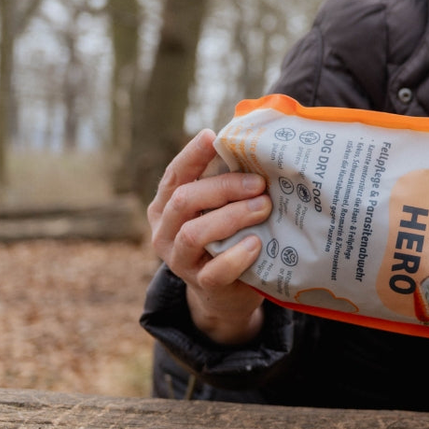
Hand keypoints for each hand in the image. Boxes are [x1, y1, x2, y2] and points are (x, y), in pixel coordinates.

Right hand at [148, 129, 269, 344]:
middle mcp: (164, 232)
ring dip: (232, 216)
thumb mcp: (220, 208)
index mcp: (166, 207)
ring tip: (263, 208)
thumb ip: (224, 184)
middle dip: (222, 187)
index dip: (191, 155)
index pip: (174, 176)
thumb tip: (251, 145)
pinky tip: (255, 243)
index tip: (212, 137)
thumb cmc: (227, 237)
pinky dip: (237, 255)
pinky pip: (215, 270)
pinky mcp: (202, 284)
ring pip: (194, 233)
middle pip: (184, 200)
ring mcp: (179, 260)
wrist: (228, 291)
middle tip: (258, 183)